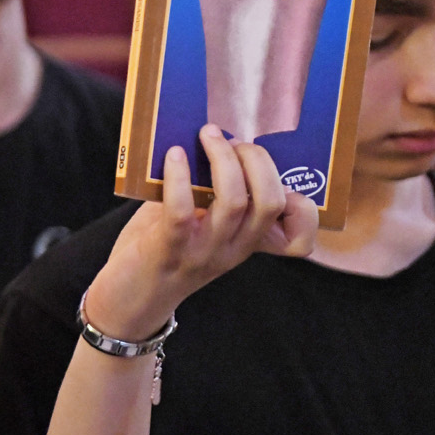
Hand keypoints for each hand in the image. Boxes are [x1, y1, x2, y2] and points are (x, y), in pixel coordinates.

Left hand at [87, 124, 317, 338]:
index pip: (300, 239)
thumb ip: (212, 193)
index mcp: (249, 244)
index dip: (305, 208)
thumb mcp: (200, 225)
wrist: (129, 299)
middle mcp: (235, 250)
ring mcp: (204, 252)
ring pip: (234, 202)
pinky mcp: (169, 250)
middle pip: (269, 202)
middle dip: (257, 161)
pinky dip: (179, 177)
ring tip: (207, 136)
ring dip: (222, 160)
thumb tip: (214, 138)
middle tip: (232, 140)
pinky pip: (182, 210)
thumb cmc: (163, 250)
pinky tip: (174, 155)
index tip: (282, 172)